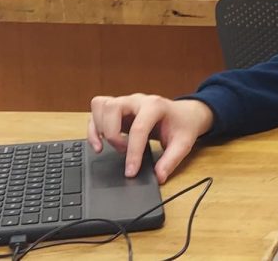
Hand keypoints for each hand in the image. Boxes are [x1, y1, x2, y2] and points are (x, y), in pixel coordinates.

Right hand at [88, 94, 214, 182]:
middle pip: (112, 109)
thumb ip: (171, 160)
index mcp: (155, 106)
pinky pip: (97, 111)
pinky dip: (93, 128)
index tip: (130, 172)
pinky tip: (99, 144)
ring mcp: (126, 102)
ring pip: (101, 106)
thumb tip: (158, 177)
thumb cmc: (182, 125)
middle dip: (113, 135)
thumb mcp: (183, 143)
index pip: (139, 128)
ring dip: (100, 129)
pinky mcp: (118, 109)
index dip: (133, 152)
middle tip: (122, 152)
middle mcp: (137, 100)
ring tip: (108, 147)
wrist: (184, 114)